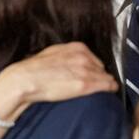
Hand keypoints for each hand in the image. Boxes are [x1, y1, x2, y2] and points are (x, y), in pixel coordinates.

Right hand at [0, 42, 117, 110]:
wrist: (26, 79)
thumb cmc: (35, 69)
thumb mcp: (54, 53)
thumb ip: (68, 55)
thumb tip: (73, 60)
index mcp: (77, 48)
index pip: (95, 59)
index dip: (94, 68)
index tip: (94, 73)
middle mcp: (84, 57)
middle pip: (101, 68)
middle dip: (99, 76)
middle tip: (97, 83)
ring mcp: (85, 70)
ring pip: (105, 77)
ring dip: (106, 82)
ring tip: (106, 88)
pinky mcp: (85, 84)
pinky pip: (106, 85)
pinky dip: (110, 88)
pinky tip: (111, 90)